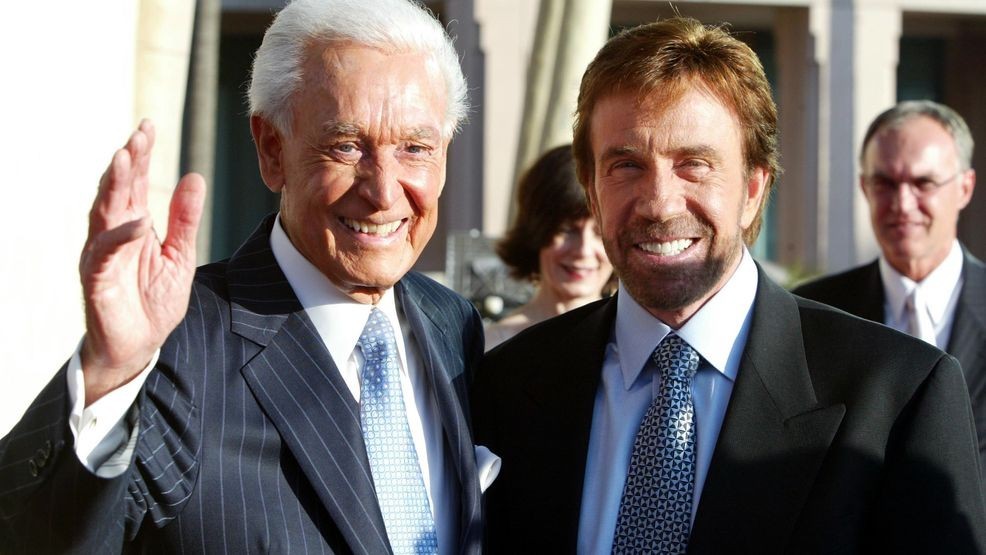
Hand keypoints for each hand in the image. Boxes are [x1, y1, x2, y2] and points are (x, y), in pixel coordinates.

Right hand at [79, 120, 205, 405]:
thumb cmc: (153, 302)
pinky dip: (120, 236)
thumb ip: (184, 219)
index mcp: (132, 224)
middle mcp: (112, 233)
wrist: (139, 347)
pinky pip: (105, 253)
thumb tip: (193, 177)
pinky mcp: (97, 279)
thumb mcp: (179, 255)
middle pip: (116, 189)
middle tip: (138, 133)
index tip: (149, 126)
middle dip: (127, 160)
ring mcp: (102, 254)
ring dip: (114, 185)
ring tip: (125, 157)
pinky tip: (137, 221)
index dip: (140, 155)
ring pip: (103, 212)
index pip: (134, 182)